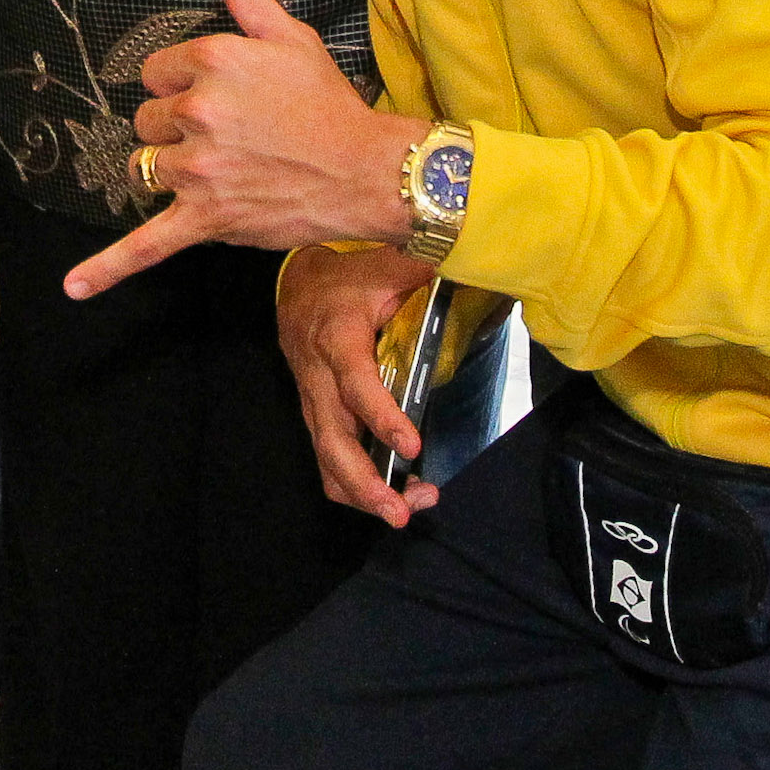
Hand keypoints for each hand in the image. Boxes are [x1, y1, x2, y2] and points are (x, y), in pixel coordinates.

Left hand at [62, 0, 420, 300]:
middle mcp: (198, 110)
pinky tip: (74, 287)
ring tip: (217, 170)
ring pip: (146, 168)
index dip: (182, 83)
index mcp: (212, 60)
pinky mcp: (204, 218)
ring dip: (170, 171)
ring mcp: (197, 168)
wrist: (366, 170)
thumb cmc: (328, 102)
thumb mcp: (289, 35)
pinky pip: (146, 245)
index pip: (155, 70)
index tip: (216, 95)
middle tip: (227, 135)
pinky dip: (108, 268)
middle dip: (176, 128)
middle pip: (146, 120)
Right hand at [280, 244, 443, 528]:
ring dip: (361, 493)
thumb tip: (473, 258)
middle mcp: (319, 377)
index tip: (411, 447)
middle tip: (400, 511)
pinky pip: (328, 458)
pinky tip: (389, 492)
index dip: (382, 418)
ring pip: (326, 459)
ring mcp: (314, 402)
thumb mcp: (385, 264)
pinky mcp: (317, 415)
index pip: (356, 385)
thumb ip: (425, 266)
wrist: (297, 282)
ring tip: (402, 511)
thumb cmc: (346, 276)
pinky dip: (354, 484)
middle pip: (333, 441)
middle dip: (365, 483)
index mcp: (337, 338)